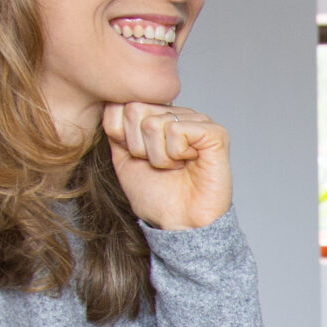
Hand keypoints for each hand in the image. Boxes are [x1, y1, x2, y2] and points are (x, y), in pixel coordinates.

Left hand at [103, 102, 231, 231]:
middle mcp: (179, 113)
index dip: (123, 137)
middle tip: (159, 164)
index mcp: (159, 115)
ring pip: (155, 122)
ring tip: (175, 167)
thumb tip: (111, 104)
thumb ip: (115, 129)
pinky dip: (176, 154)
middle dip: (140, 147)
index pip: (122, 105)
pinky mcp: (214, 133)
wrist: (178, 223)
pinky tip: (189, 164)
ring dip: (159, 155)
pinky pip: (177, 130)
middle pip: (136, 110)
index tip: (140, 158)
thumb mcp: (123, 158)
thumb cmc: (156, 196)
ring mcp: (198, 120)